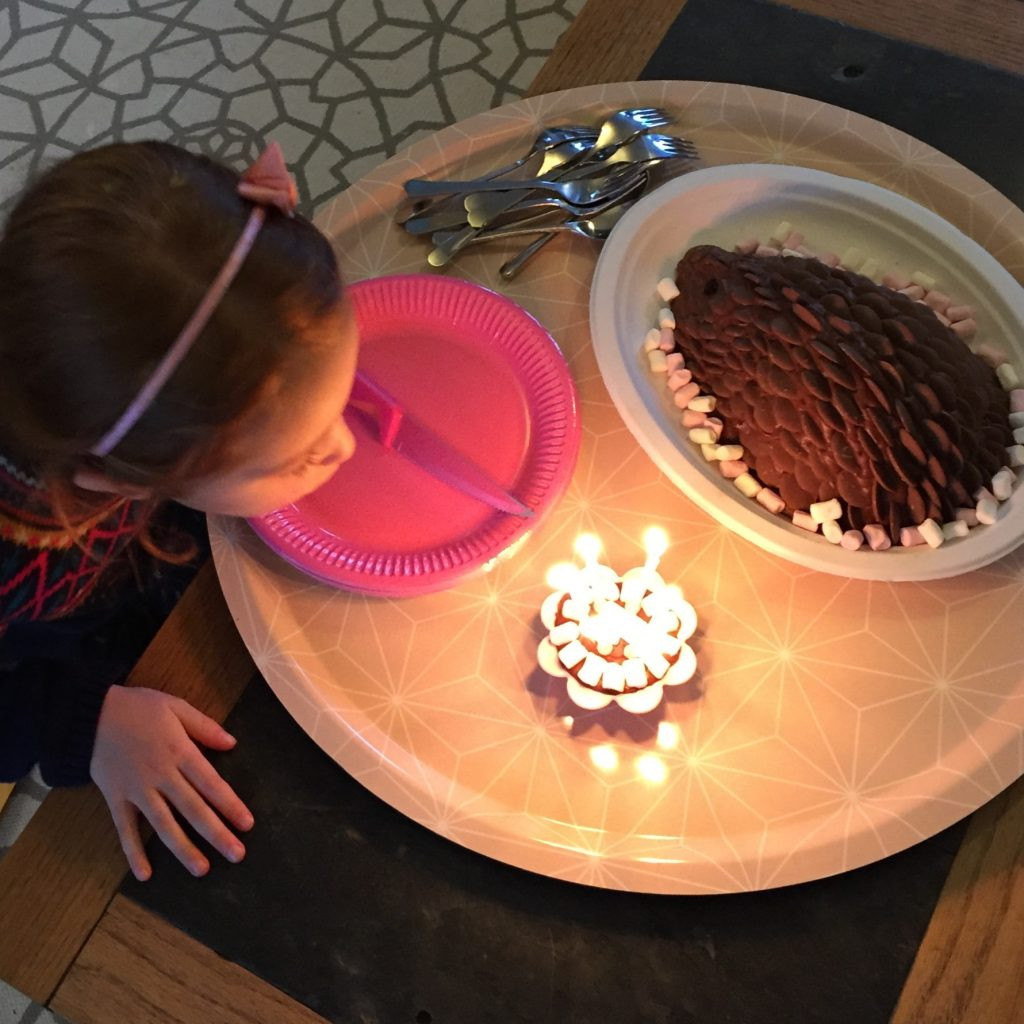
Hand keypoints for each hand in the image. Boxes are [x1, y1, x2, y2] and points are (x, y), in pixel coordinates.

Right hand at [90, 686, 253, 880]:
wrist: (89, 714)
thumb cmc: (138, 708)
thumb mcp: (176, 707)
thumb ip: (205, 727)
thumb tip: (232, 744)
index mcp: (180, 752)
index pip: (211, 784)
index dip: (230, 805)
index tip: (247, 824)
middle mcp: (161, 776)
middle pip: (193, 809)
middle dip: (216, 834)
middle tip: (236, 855)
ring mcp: (137, 790)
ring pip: (164, 825)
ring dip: (183, 848)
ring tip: (202, 869)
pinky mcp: (116, 799)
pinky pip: (125, 829)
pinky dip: (134, 852)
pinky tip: (145, 874)